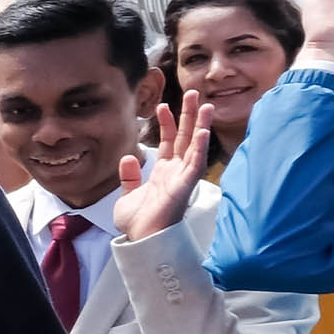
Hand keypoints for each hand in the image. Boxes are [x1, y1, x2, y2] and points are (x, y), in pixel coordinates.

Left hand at [114, 95, 205, 241]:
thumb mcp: (128, 195)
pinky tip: (203, 132)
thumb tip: (128, 157)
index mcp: (164, 173)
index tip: (162, 106)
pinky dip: (200, 148)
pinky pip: (196, 164)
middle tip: (192, 93)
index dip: (167, 123)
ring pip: (195, 146)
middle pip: (185, 138)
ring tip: (204, 105)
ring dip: (200, 126)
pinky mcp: (186, 187)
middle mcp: (176, 172)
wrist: (140, 240)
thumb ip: (130, 176)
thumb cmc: (138, 222)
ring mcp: (182, 178)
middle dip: (188, 116)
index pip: (168, 142)